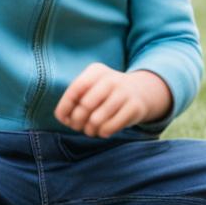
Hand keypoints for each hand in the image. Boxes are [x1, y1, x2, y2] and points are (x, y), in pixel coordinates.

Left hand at [54, 63, 170, 137]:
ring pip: (96, 120)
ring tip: (91, 130)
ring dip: (89, 130)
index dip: (65, 107)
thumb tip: (64, 118)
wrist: (140, 91)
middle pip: (85, 106)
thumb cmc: (106, 93)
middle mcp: (111, 79)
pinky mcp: (135, 107)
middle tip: (79, 126)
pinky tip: (104, 130)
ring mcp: (124, 93)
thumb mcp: (91, 88)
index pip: (75, 89)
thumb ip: (74, 100)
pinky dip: (103, 133)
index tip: (65, 119)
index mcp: (97, 71)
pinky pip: (110, 127)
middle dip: (77, 121)